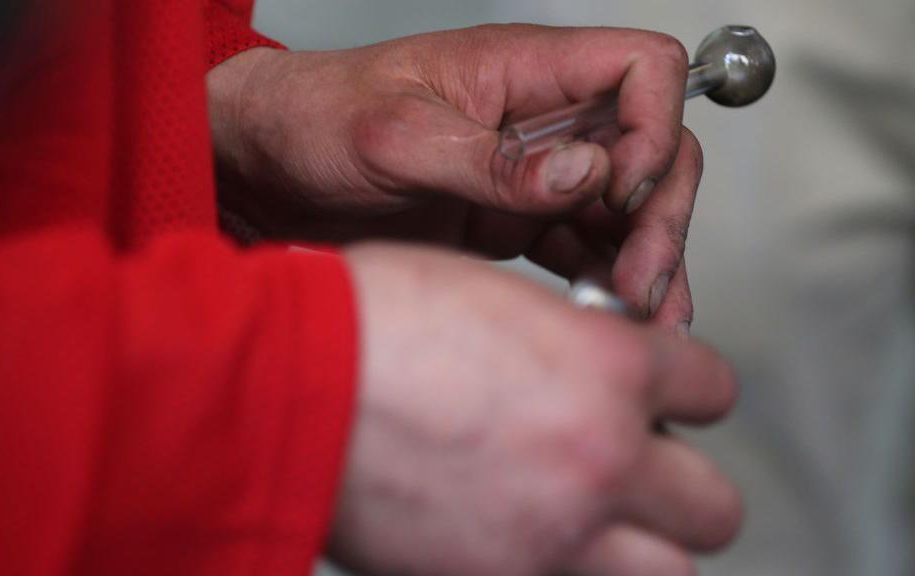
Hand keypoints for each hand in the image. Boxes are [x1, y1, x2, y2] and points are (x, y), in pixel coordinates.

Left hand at [207, 25, 700, 328]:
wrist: (266, 169)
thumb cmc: (314, 118)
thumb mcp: (394, 135)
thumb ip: (490, 161)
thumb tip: (582, 174)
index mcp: (520, 70)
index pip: (640, 69)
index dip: (655, 126)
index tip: (625, 189)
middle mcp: (538, 120)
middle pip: (650, 150)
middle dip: (660, 215)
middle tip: (643, 280)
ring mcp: (529, 175)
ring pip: (625, 209)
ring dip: (645, 260)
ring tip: (642, 316)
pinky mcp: (509, 223)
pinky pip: (579, 249)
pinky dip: (603, 282)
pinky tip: (610, 317)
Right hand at [335, 243, 740, 575]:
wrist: (286, 385)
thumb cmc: (369, 321)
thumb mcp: (488, 295)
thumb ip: (563, 339)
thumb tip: (584, 364)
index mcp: (607, 367)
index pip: (713, 391)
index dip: (688, 390)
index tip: (667, 395)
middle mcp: (600, 456)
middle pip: (714, 503)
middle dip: (680, 484)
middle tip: (635, 465)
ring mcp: (556, 533)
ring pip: (670, 571)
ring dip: (643, 544)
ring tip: (595, 518)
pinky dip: (564, 565)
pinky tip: (523, 534)